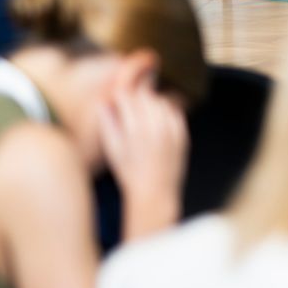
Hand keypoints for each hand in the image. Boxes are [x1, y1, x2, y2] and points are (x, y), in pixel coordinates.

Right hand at [98, 84, 187, 226]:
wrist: (154, 192)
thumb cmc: (129, 173)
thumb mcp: (112, 150)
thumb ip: (108, 124)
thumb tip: (104, 104)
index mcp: (134, 129)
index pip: (127, 97)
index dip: (121, 96)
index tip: (118, 100)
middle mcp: (155, 126)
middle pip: (145, 96)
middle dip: (136, 98)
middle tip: (130, 107)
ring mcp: (171, 129)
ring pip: (161, 102)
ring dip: (151, 103)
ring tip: (143, 115)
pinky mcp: (182, 134)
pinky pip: (175, 112)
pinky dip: (166, 112)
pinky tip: (158, 122)